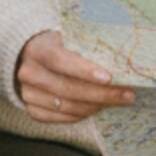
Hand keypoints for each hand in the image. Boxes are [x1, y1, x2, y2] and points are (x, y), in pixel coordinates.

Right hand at [15, 30, 134, 124]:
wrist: (32, 57)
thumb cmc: (60, 45)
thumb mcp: (69, 37)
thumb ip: (88, 45)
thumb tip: (123, 58)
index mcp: (37, 49)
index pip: (59, 60)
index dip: (84, 70)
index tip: (109, 77)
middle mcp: (28, 72)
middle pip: (68, 88)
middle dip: (102, 94)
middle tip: (127, 94)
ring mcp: (28, 93)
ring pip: (68, 106)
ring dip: (97, 106)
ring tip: (119, 101)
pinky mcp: (33, 110)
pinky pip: (63, 117)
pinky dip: (84, 114)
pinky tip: (100, 107)